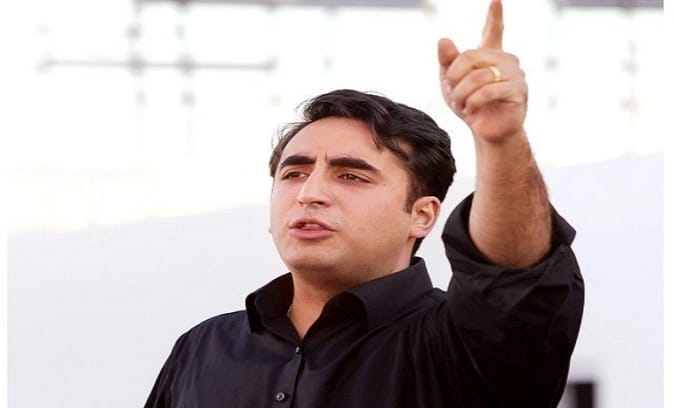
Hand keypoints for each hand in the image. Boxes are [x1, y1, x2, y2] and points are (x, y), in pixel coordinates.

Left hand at [437, 0, 527, 142]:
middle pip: (470, 57)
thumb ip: (447, 62)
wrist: (486, 131)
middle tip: (452, 94)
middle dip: (454, 78)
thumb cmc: (469, 106)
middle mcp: (506, 60)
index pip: (493, 31)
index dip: (494, 16)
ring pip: (477, 77)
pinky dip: (473, 103)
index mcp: (490, 56)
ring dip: (461, 94)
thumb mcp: (450, 83)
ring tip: (462, 105)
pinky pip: (487, 91)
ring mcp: (515, 74)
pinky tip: (472, 110)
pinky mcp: (518, 91)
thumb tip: (443, 40)